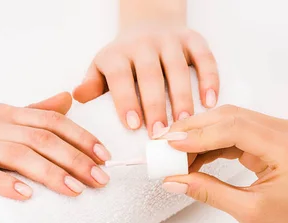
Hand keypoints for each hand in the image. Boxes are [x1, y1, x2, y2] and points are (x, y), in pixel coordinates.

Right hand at [0, 92, 111, 198]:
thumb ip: (32, 111)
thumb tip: (68, 100)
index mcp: (7, 115)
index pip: (53, 121)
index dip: (82, 137)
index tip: (106, 156)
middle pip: (43, 138)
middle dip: (77, 159)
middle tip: (101, 179)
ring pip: (19, 155)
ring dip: (52, 173)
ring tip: (76, 190)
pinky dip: (7, 185)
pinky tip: (27, 196)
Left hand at [73, 25, 218, 137]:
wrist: (148, 23)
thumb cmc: (124, 58)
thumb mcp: (101, 68)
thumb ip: (91, 85)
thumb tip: (77, 97)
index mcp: (118, 53)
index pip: (120, 76)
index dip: (126, 100)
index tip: (133, 126)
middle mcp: (144, 44)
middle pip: (150, 75)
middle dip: (155, 105)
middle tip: (159, 133)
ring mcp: (170, 40)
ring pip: (177, 68)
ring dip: (183, 96)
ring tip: (185, 122)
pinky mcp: (192, 39)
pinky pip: (204, 57)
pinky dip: (209, 78)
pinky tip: (210, 101)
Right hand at [162, 105, 287, 222]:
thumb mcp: (250, 211)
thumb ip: (209, 192)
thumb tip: (173, 181)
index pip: (235, 128)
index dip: (198, 134)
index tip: (168, 144)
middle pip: (231, 117)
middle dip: (193, 130)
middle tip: (162, 144)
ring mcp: (282, 129)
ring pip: (231, 121)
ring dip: (201, 135)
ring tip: (173, 153)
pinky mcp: (275, 135)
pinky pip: (238, 131)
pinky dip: (214, 142)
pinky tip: (194, 156)